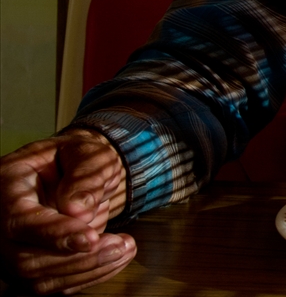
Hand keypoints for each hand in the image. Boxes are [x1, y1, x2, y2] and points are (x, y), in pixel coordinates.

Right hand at [1, 130, 135, 294]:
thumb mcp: (82, 150)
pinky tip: (116, 258)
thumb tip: (79, 209)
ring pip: (41, 279)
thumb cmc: (73, 159)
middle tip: (119, 245)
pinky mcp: (30, 267)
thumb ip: (83, 174)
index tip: (90, 238)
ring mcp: (11, 251)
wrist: (68, 171)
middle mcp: (1, 225)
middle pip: (27, 259)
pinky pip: (55, 284)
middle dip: (78, 258)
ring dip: (87, 270)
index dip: (55, 234)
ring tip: (125, 249)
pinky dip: (88, 276)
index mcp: (6, 188)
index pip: (20, 221)